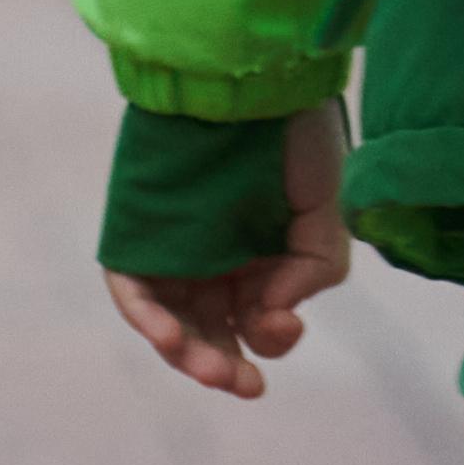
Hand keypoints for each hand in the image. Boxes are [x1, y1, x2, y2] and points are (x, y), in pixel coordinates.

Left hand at [103, 105, 352, 399]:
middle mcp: (213, 264)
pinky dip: (149, 320)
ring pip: (171, 324)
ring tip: (212, 369)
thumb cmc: (299, 139)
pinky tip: (170, 336)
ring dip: (188, 354)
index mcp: (259, 261)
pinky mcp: (139, 239)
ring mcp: (173, 254)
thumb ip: (314, 271)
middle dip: (226, 365)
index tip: (286, 324)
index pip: (255, 323)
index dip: (271, 339)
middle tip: (245, 384)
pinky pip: (135, 292)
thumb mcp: (329, 214)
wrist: (258, 80)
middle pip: (210, 334)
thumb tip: (273, 314)